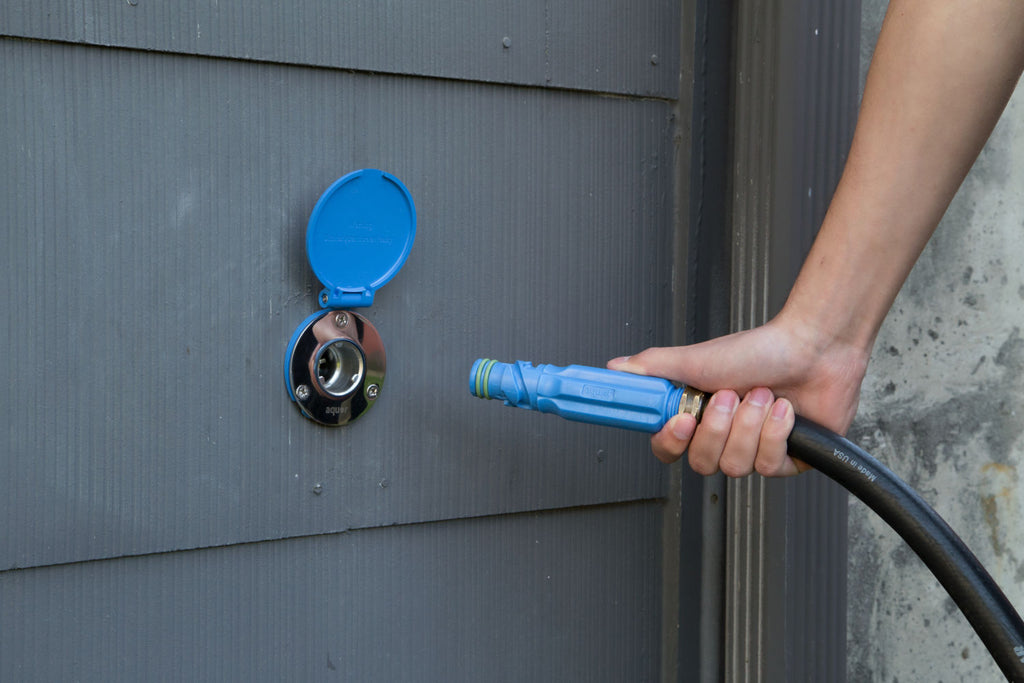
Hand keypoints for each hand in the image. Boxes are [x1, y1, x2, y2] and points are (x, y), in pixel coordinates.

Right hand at [607, 312, 868, 476]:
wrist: (813, 348)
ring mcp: (753, 449)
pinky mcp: (784, 460)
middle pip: (701, 463)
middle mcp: (723, 435)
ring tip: (762, 395)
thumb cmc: (761, 349)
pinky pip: (768, 465)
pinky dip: (777, 431)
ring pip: (736, 465)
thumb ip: (653, 367)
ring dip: (751, 424)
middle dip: (719, 427)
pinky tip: (784, 410)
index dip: (671, 440)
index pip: (667, 446)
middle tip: (729, 395)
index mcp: (698, 414)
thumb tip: (617, 368)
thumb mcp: (697, 358)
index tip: (681, 421)